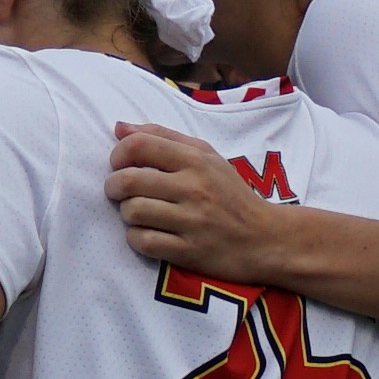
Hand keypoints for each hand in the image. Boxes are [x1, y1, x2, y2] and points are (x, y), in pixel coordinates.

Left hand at [105, 124, 289, 278]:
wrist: (266, 238)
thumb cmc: (231, 194)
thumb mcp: (207, 157)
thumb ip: (164, 138)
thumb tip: (119, 127)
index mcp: (196, 160)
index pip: (139, 145)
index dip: (117, 154)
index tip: (120, 164)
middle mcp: (193, 188)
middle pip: (128, 180)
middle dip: (113, 186)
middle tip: (119, 192)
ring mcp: (191, 221)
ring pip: (132, 211)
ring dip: (127, 214)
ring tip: (138, 214)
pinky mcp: (189, 251)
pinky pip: (144, 241)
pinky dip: (137, 239)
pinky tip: (147, 235)